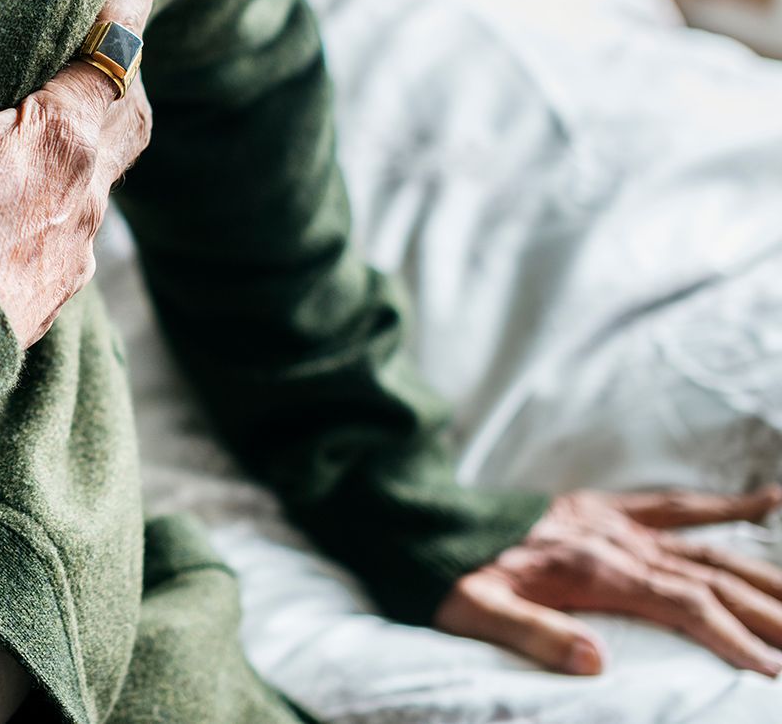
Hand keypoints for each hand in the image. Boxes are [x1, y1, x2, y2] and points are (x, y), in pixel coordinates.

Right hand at [0, 0, 154, 347]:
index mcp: (73, 137)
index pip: (121, 44)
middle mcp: (87, 195)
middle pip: (125, 114)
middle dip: (117, 68)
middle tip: (100, 35)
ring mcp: (69, 253)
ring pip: (96, 179)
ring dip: (83, 140)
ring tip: (50, 118)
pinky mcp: (39, 298)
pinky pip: (66, 234)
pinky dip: (52, 204)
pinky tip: (16, 211)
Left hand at [435, 485, 781, 676]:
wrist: (425, 517)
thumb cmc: (450, 572)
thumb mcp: (477, 610)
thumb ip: (533, 636)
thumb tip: (596, 662)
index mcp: (592, 569)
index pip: (684, 605)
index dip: (732, 637)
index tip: (772, 670)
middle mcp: (615, 541)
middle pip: (712, 579)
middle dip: (768, 613)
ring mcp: (615, 522)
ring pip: (707, 548)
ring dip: (763, 575)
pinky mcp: (605, 508)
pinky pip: (675, 505)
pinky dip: (726, 505)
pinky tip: (771, 501)